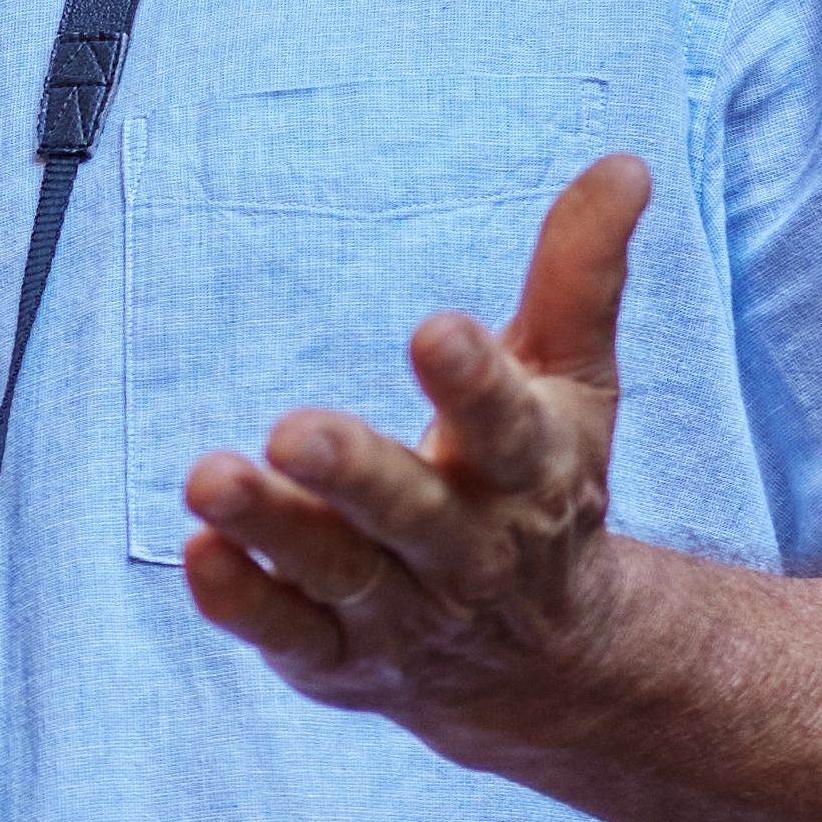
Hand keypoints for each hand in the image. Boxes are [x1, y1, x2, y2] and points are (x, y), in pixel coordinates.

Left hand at [180, 151, 659, 745]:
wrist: (542, 658)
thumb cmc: (541, 485)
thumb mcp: (573, 383)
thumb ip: (580, 277)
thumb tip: (624, 162)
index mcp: (529, 473)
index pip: (506, 426)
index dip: (475, 382)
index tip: (437, 331)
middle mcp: (467, 550)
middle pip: (412, 512)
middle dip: (356, 475)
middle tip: (294, 429)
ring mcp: (401, 612)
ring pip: (334, 572)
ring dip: (272, 530)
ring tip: (208, 479)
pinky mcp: (340, 659)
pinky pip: (288, 633)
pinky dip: (241, 602)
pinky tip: (197, 550)